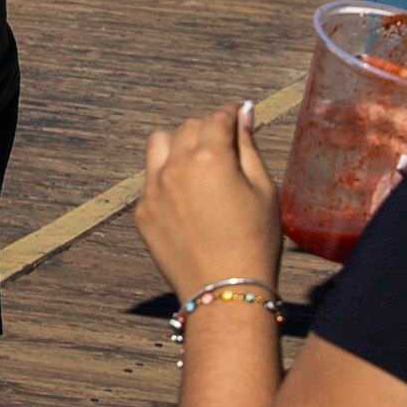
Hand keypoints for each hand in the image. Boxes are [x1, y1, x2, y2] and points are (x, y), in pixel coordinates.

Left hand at [136, 105, 281, 303]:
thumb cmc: (256, 242)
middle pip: (188, 128)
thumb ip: (248, 147)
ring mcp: (153, 189)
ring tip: (197, 163)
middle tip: (224, 146)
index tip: (238, 116)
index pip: (218, 118)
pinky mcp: (142, 211)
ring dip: (178, 144)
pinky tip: (186, 197)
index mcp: (210, 157)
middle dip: (207, 130)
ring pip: (160, 144)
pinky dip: (167, 177)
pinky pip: (150, 178)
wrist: (225, 294)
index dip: (231, 114)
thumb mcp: (264, 191)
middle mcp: (175, 166)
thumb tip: (243, 112)